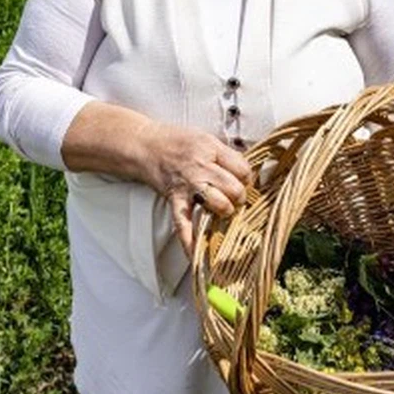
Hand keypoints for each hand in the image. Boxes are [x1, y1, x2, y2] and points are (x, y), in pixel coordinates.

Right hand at [138, 121, 252, 257]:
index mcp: (211, 148)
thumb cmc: (177, 141)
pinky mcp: (175, 199)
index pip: (243, 169)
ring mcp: (188, 184)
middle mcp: (201, 166)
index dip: (247, 177)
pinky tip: (196, 255)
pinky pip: (184, 223)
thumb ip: (226, 155)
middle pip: (235, 188)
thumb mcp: (206, 139)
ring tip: (222, 207)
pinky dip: (190, 241)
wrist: (145, 146)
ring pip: (219, 203)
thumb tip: (248, 173)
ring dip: (225, 209)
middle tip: (234, 195)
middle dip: (239, 195)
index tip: (242, 179)